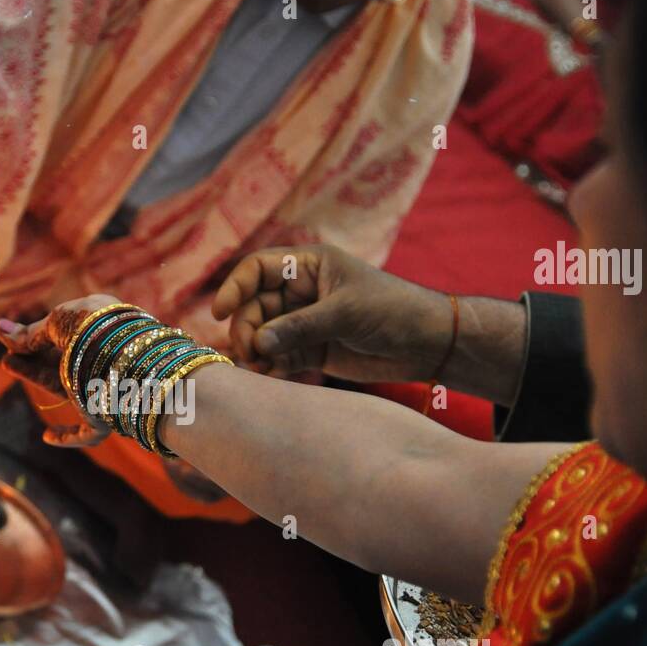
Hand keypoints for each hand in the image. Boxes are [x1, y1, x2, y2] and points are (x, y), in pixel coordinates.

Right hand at [0, 295, 120, 447]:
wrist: (121, 354)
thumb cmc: (93, 328)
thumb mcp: (58, 322)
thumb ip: (32, 333)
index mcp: (106, 330)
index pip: (70, 337)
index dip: (41, 338)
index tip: (15, 338)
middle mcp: (108, 360)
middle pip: (64, 362)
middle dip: (33, 356)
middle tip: (6, 352)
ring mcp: (109, 390)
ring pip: (67, 388)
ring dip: (35, 376)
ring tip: (6, 362)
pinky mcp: (107, 418)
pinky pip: (88, 433)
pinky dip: (68, 437)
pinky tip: (47, 437)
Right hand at [212, 245, 454, 383]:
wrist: (427, 343)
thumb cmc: (392, 310)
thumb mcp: (345, 312)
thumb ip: (300, 326)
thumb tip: (257, 341)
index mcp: (309, 267)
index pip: (258, 270)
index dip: (235, 288)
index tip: (219, 312)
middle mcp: (301, 293)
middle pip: (254, 306)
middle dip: (246, 328)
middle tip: (249, 352)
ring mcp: (304, 323)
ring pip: (263, 335)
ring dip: (255, 351)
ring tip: (258, 369)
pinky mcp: (311, 352)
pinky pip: (278, 358)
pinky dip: (270, 368)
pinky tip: (270, 378)